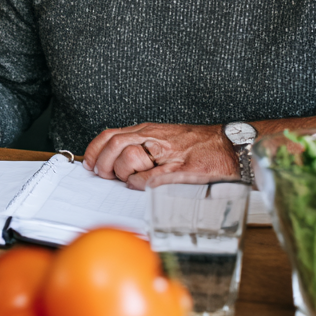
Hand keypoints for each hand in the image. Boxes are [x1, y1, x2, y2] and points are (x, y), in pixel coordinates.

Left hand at [82, 122, 238, 190]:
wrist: (226, 146)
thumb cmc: (196, 145)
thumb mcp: (163, 137)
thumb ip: (140, 144)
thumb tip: (116, 157)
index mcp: (147, 130)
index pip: (110, 135)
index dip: (95, 150)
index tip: (90, 163)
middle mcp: (153, 137)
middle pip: (115, 145)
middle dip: (105, 163)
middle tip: (107, 175)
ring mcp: (166, 153)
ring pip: (130, 157)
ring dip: (124, 173)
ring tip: (130, 179)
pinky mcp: (179, 169)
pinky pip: (151, 177)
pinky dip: (141, 183)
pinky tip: (143, 185)